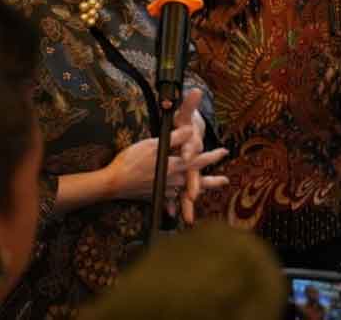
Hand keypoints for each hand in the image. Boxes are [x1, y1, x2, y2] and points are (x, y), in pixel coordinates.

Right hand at [104, 95, 227, 209]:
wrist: (114, 182)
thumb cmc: (131, 160)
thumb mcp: (153, 144)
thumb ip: (174, 138)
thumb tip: (190, 130)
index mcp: (176, 166)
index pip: (199, 160)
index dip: (213, 156)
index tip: (224, 152)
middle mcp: (174, 180)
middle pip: (198, 182)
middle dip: (213, 181)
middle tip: (226, 181)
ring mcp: (166, 190)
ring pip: (186, 192)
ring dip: (197, 192)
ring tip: (205, 193)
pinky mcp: (156, 196)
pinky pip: (170, 201)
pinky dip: (174, 205)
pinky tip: (175, 210)